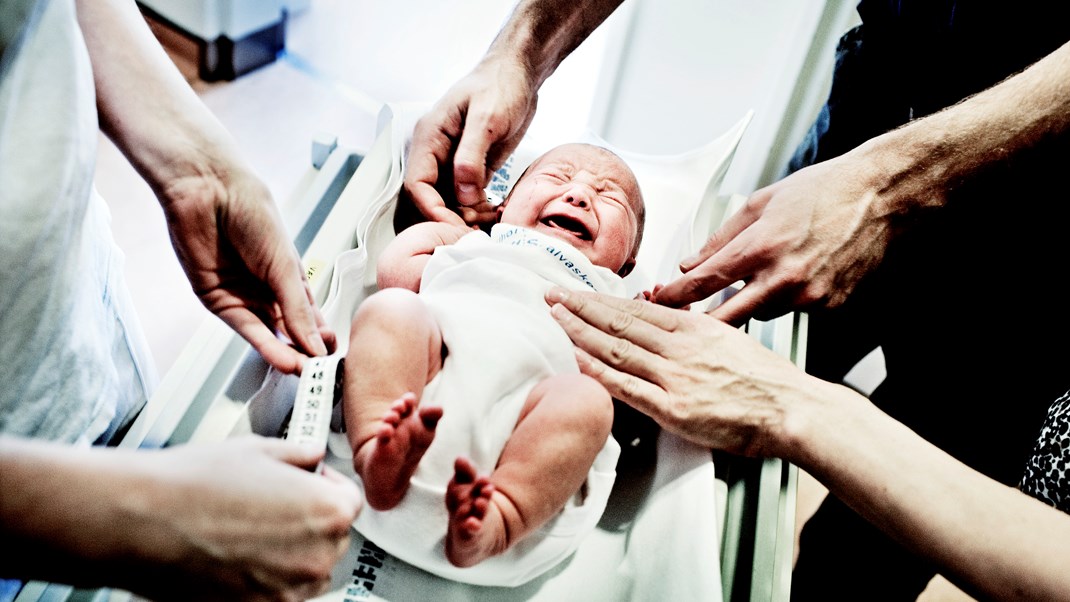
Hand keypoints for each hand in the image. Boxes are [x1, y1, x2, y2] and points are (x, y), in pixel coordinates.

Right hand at [121, 437, 360, 600]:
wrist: (142, 521)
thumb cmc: (193, 485)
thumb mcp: (259, 449)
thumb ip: (299, 455)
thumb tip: (311, 457)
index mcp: (328, 513)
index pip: (350, 503)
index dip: (325, 487)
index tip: (307, 483)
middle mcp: (315, 559)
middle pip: (331, 539)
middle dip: (309, 521)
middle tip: (272, 506)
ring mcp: (286, 593)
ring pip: (305, 571)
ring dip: (289, 553)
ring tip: (247, 530)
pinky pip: (275, 594)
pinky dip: (263, 579)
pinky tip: (233, 554)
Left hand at [162, 168, 334, 373]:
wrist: (208, 192)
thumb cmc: (252, 213)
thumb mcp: (285, 265)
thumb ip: (299, 309)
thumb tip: (317, 344)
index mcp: (291, 278)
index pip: (311, 318)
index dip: (322, 339)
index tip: (335, 359)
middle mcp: (268, 291)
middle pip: (291, 332)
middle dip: (306, 352)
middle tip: (321, 374)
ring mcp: (244, 297)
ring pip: (269, 335)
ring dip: (286, 354)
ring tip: (304, 372)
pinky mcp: (218, 301)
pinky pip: (244, 329)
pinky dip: (264, 346)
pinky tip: (282, 358)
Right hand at [401, 56, 538, 227]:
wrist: (520, 75)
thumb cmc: (500, 85)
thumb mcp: (487, 117)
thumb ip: (472, 156)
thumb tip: (464, 194)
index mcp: (429, 137)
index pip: (417, 184)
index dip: (432, 210)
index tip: (455, 228)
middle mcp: (436, 152)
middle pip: (430, 198)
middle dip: (451, 218)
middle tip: (477, 230)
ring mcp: (452, 162)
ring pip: (449, 202)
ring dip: (467, 217)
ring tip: (493, 221)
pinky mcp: (470, 168)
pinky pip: (466, 198)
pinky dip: (479, 210)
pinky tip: (496, 212)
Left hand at [545, 288, 820, 456]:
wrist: (792, 409)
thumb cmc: (765, 380)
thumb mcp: (728, 338)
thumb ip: (693, 331)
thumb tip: (665, 321)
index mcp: (694, 327)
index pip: (634, 309)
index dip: (599, 300)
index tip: (575, 292)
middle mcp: (680, 347)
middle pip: (619, 322)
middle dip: (579, 308)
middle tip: (549, 295)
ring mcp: (675, 377)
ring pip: (617, 348)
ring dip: (580, 332)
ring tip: (554, 319)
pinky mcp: (675, 409)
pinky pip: (628, 387)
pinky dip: (599, 372)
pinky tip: (577, 359)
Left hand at [653, 153, 893, 325]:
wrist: (882, 197)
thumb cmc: (825, 191)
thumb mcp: (761, 202)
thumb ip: (721, 238)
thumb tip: (690, 262)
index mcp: (761, 247)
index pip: (702, 283)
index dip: (673, 297)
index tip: (658, 302)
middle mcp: (783, 278)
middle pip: (724, 319)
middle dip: (700, 323)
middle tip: (684, 319)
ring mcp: (808, 297)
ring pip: (760, 315)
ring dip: (750, 303)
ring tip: (763, 273)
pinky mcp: (829, 308)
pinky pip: (793, 312)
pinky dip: (785, 299)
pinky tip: (797, 275)